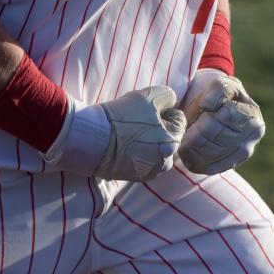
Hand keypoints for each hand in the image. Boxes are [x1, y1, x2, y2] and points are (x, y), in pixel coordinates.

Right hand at [45, 85, 186, 181]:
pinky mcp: (136, 178)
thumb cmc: (122, 116)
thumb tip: (171, 104)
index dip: (165, 111)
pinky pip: (144, 161)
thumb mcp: (149, 95)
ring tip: (131, 134)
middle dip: (159, 128)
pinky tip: (126, 146)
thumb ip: (169, 96)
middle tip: (138, 121)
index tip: (147, 110)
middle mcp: (166, 161)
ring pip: (158, 150)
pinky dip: (139, 154)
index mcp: (173, 142)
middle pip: (169, 137)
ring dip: (150, 142)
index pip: (179, 120)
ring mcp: (151, 172)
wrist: (93, 140)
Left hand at [179, 69, 264, 173]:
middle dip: (196, 135)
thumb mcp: (219, 85)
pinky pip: (213, 167)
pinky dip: (197, 163)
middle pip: (217, 138)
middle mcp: (253, 135)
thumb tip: (209, 106)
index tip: (194, 116)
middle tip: (185, 133)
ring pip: (212, 154)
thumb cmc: (218, 95)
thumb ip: (217, 90)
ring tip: (184, 143)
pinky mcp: (233, 163)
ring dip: (193, 149)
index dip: (205, 117)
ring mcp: (245, 151)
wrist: (218, 109)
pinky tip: (188, 157)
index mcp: (251, 113)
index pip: (225, 118)